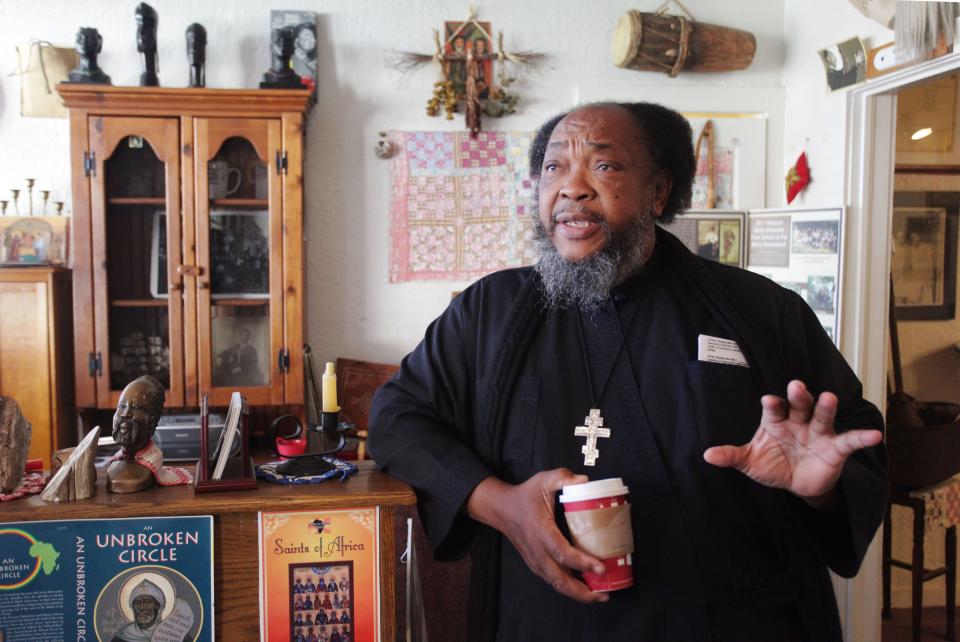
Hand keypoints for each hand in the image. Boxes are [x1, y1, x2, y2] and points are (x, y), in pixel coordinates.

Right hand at [466, 469, 608, 602]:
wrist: (501, 509)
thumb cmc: (524, 496)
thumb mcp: (542, 480)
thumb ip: (562, 477)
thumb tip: (585, 481)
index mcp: (541, 532)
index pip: (563, 553)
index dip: (583, 563)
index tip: (601, 568)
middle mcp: (537, 551)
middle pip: (560, 580)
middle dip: (582, 592)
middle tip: (604, 594)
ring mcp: (535, 560)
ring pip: (556, 584)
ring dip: (577, 593)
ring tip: (598, 595)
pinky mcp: (535, 564)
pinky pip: (552, 580)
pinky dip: (568, 587)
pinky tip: (583, 586)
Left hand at [703, 380, 882, 506]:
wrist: (796, 483)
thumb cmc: (772, 464)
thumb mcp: (750, 461)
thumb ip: (732, 456)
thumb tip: (707, 455)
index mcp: (775, 421)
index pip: (773, 409)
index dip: (772, 404)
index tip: (768, 400)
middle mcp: (798, 421)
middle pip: (799, 405)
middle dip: (799, 396)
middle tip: (797, 386)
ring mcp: (818, 432)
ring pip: (822, 416)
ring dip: (826, 407)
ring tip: (830, 397)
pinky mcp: (836, 448)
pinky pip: (849, 441)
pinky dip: (862, 437)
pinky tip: (874, 434)